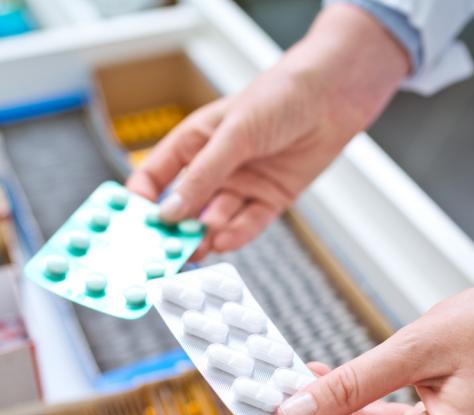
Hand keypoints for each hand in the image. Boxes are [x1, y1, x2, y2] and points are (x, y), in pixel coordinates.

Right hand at [127, 4, 408, 260]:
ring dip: (204, 237)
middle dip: (174, 229)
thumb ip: (202, 175)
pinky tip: (224, 242)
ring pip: (215, 220)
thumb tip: (168, 212)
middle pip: (185, 206)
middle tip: (163, 252)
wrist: (332, 98)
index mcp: (194, 143)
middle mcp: (216, 168)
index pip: (156, 176)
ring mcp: (242, 185)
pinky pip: (249, 223)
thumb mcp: (233, 135)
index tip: (135, 224)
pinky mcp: (270, 199)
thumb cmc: (278, 98)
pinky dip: (237, 235)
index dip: (143, 200)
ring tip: (193, 252)